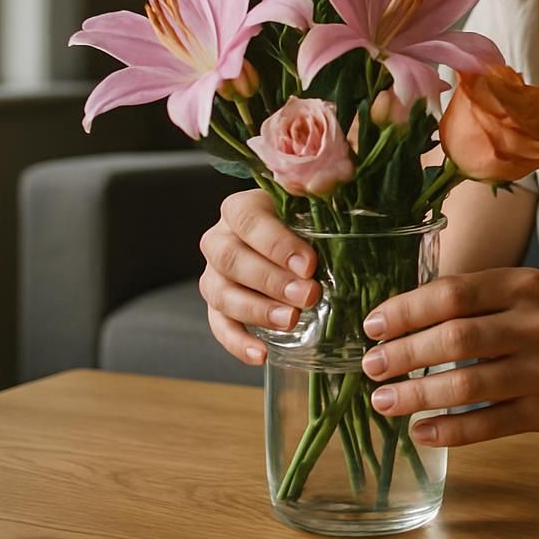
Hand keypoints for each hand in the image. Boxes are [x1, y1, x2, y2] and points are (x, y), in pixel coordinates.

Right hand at [198, 188, 322, 364]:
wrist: (301, 238)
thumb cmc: (311, 216)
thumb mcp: (319, 199)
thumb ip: (323, 189)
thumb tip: (321, 182)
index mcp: (242, 208)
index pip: (248, 220)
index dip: (275, 243)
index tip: (309, 264)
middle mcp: (220, 239)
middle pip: (231, 259)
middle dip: (270, 280)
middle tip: (308, 295)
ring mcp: (215, 275)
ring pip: (221, 293)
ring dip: (256, 310)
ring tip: (292, 320)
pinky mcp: (219, 306)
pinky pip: (220, 326)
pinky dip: (237, 343)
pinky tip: (261, 355)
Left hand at [358, 267, 538, 446]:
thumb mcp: (525, 296)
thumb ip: (475, 301)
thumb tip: (398, 320)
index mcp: (523, 286)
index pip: (453, 293)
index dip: (406, 310)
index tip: (372, 327)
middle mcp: (536, 324)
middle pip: (455, 338)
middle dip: (404, 354)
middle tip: (370, 366)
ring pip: (467, 385)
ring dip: (417, 396)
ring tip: (383, 401)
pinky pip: (487, 425)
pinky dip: (448, 431)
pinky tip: (420, 432)